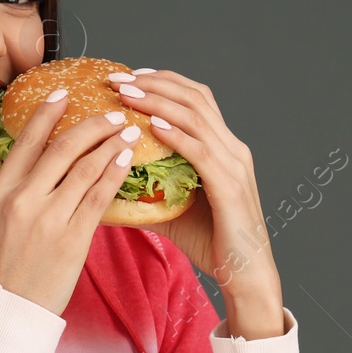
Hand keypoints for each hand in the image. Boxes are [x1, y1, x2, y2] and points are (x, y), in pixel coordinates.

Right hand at [0, 89, 140, 315]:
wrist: (8, 311)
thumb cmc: (6, 267)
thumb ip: (19, 191)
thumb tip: (45, 164)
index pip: (25, 142)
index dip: (46, 114)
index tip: (64, 93)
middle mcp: (20, 200)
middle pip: (60, 148)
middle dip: (91, 126)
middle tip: (113, 112)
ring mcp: (46, 219)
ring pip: (84, 168)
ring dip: (110, 144)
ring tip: (129, 131)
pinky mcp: (71, 240)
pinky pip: (98, 197)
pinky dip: (114, 173)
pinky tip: (127, 160)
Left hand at [107, 68, 285, 338]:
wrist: (245, 275)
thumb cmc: (213, 244)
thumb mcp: (174, 209)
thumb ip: (148, 191)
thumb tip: (106, 184)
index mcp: (224, 148)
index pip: (195, 98)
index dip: (163, 81)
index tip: (128, 77)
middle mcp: (233, 149)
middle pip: (195, 97)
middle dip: (154, 83)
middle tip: (118, 78)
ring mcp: (234, 165)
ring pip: (196, 117)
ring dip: (158, 101)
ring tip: (127, 94)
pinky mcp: (230, 187)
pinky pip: (201, 152)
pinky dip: (176, 135)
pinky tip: (152, 126)